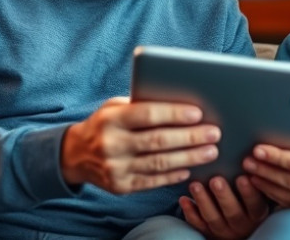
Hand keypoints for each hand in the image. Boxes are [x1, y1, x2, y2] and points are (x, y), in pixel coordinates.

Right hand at [60, 97, 219, 193]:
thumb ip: (142, 104)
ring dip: (189, 157)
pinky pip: (152, 181)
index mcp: (111, 119)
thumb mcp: (115, 107)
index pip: (147, 114)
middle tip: (214, 133)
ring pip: (159, 163)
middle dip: (190, 137)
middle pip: (158, 141)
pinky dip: (173, 175)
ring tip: (210, 151)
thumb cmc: (106, 123)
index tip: (198, 113)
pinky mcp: (120, 187)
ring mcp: (115, 168)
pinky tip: (189, 169)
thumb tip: (182, 103)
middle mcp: (111, 144)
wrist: (75, 154)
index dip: (174, 114)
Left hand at [179, 175, 269, 238]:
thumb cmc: (249, 201)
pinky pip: (198, 224)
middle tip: (216, 180)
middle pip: (232, 212)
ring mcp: (223, 230)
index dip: (248, 192)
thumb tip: (250, 156)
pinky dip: (190, 212)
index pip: (254, 204)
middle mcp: (241, 224)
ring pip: (213, 218)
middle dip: (223, 195)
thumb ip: (254, 180)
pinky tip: (184, 199)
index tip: (242, 178)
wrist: (240, 226)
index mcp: (256, 213)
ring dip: (203, 201)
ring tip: (195, 185)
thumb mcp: (257, 194)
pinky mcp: (209, 232)